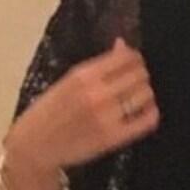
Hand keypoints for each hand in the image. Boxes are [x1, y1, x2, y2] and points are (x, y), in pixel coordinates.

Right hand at [5, 38, 159, 186]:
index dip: (135, 59)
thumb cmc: (51, 110)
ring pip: (145, 95)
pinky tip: (146, 113)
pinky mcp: (114, 138)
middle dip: (141, 76)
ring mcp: (107, 116)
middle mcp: (97, 93)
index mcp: (84, 74)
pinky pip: (146, 122)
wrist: (37, 145)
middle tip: (136, 83)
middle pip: (139, 75)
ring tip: (139, 99)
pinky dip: (151, 114)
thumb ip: (98, 65)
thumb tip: (123, 44)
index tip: (133, 64)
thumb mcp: (69, 81)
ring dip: (147, 94)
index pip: (126, 57)